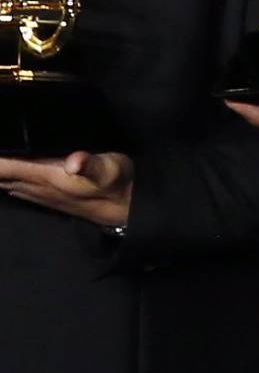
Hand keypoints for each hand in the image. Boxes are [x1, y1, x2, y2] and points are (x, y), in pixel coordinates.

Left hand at [0, 148, 133, 227]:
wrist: (131, 210)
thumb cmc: (120, 184)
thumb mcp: (110, 168)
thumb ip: (90, 164)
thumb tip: (73, 162)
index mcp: (46, 177)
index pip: (3, 167)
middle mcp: (37, 187)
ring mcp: (40, 195)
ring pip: (4, 184)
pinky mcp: (47, 197)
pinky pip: (14, 188)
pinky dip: (4, 180)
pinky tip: (3, 176)